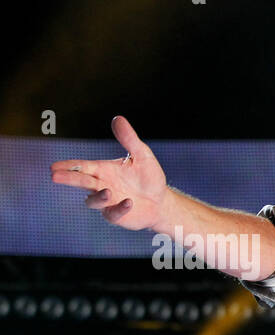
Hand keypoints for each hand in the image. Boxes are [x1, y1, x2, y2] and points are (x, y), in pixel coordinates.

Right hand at [50, 116, 168, 230]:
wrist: (161, 202)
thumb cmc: (149, 177)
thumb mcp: (142, 155)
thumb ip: (129, 139)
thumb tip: (118, 118)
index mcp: (103, 170)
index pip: (81, 167)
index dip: (68, 166)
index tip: (54, 166)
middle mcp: (101, 186)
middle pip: (81, 182)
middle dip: (69, 179)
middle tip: (55, 176)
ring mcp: (108, 203)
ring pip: (93, 201)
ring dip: (98, 197)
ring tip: (107, 191)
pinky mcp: (117, 216)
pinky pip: (114, 214)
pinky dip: (120, 208)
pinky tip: (129, 202)